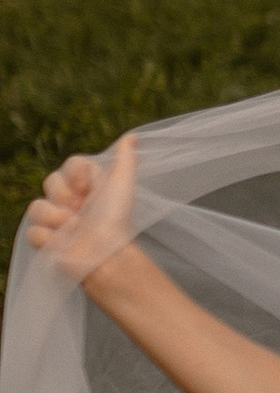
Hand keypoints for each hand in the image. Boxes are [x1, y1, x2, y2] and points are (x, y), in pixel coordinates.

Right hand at [23, 134, 139, 284]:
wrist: (108, 255)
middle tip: (83, 211)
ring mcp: (55, 220)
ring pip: (37, 206)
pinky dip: (49, 238)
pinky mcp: (45, 240)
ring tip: (76, 229)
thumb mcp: (122, 185)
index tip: (90, 189)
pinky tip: (64, 244)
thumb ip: (125, 160)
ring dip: (58, 219)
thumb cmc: (117, 219)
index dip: (77, 176)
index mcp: (87, 185)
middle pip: (50, 181)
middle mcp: (70, 200)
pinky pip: (33, 230)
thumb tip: (133, 137)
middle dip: (67, 197)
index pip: (70, 165)